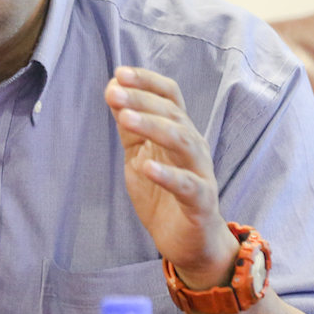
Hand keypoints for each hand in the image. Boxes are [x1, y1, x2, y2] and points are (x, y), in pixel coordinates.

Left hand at [105, 67, 237, 289]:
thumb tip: (112, 89)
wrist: (189, 241)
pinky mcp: (201, 202)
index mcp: (179, 131)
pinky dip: (167, 175)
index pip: (170, 95)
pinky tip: (145, 166)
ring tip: (126, 118)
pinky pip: (187, 185)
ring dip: (153, 127)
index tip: (120, 73)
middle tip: (113, 92)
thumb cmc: (163, 192)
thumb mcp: (139, 154)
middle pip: (173, 113)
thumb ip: (129, 125)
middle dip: (142, 100)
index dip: (147, 81)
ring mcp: (200, 172)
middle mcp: (193, 146)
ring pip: (182, 141)